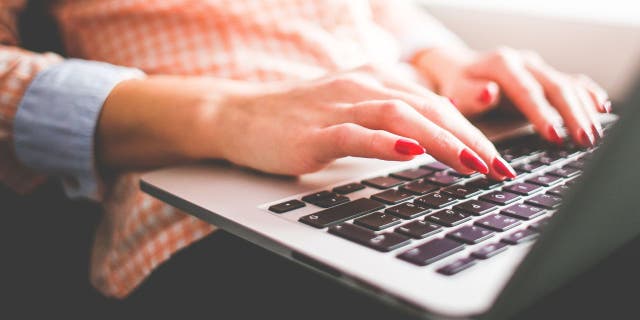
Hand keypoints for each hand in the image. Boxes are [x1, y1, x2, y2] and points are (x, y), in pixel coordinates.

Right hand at [205, 66, 515, 178]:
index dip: (472, 131)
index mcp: (377, 81)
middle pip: (428, 107)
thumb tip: (431, 143)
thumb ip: (391, 120)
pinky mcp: (315, 131)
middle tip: (499, 168)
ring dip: (440, 140)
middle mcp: (363, 86)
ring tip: (470, 163)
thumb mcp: (354, 112)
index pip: (436, 105)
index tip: (498, 160)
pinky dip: (384, 142)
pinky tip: (408, 152)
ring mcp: (338, 106)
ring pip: (399, 116)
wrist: (241, 115)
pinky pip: (355, 134)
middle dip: (470, 139)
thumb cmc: (301, 119)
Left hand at [412, 46, 609, 146]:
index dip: (542, 114)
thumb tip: (489, 93)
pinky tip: (601, 109)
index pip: (527, 91)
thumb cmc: (455, 86)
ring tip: (592, 136)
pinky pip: (572, 82)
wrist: (458, 68)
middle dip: (571, 115)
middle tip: (583, 140)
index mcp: (502, 65)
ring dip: (583, 110)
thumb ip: (469, 95)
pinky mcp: (545, 75)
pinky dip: (588, 95)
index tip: (553, 135)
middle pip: (555, 87)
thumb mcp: (454, 92)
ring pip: (568, 86)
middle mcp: (524, 62)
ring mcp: (538, 68)